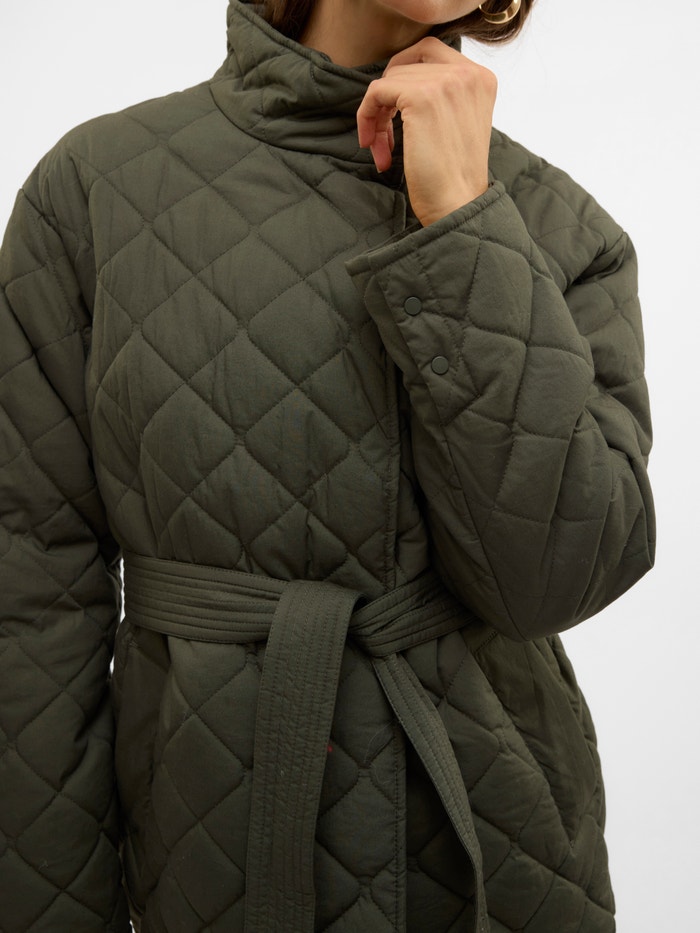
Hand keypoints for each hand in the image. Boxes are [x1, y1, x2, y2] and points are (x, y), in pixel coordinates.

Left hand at [356, 37, 496, 226]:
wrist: (457, 205)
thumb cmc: (452, 176)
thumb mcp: (458, 123)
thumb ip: (442, 95)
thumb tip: (397, 84)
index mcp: (481, 77)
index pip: (429, 52)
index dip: (403, 78)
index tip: (395, 113)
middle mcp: (468, 73)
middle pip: (407, 64)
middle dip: (389, 98)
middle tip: (384, 134)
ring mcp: (445, 82)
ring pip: (389, 80)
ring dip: (378, 116)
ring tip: (382, 149)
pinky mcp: (420, 97)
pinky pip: (376, 92)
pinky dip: (367, 117)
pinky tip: (373, 145)